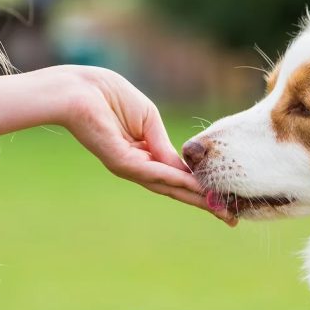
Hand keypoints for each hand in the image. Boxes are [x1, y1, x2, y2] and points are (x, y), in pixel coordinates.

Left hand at [57, 66, 237, 225]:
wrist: (79, 89)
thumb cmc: (110, 96)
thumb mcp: (149, 120)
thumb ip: (164, 144)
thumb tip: (183, 168)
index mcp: (144, 155)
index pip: (176, 177)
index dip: (200, 187)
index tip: (224, 199)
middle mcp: (137, 166)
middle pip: (175, 190)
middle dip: (203, 203)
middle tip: (230, 219)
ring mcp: (129, 167)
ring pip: (168, 187)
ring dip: (196, 197)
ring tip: (220, 209)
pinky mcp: (121, 162)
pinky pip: (154, 173)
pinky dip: (176, 180)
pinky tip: (195, 186)